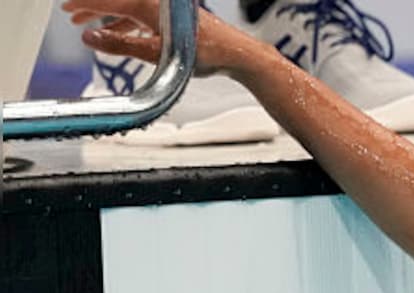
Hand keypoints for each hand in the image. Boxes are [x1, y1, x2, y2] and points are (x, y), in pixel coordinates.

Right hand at [62, 0, 258, 77]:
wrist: (235, 54)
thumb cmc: (205, 53)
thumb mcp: (156, 53)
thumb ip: (121, 46)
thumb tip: (90, 38)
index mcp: (149, 4)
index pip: (108, 1)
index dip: (84, 4)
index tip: (66, 8)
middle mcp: (156, 1)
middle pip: (116, 1)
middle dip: (92, 6)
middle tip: (70, 13)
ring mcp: (166, 8)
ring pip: (128, 8)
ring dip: (108, 16)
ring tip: (87, 24)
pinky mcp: (173, 17)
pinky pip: (142, 16)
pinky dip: (126, 23)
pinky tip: (116, 32)